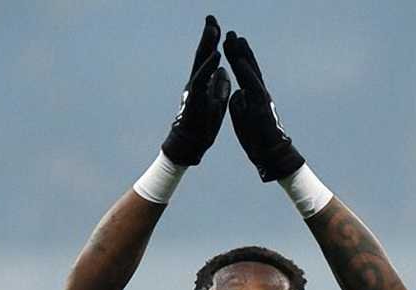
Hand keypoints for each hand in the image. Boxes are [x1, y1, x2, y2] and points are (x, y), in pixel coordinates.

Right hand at [161, 16, 230, 165]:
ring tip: (213, 28)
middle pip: (203, 55)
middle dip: (208, 36)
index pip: (209, 59)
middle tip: (211, 17)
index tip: (218, 26)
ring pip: (201, 63)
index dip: (213, 43)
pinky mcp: (195, 99)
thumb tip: (223, 71)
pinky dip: (209, 67)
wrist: (191, 145)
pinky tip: (216, 55)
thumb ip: (218, 86)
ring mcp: (195, 90)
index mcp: (204, 83)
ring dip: (208, 45)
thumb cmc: (202, 126)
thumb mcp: (217, 103)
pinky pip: (202, 79)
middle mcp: (197, 83)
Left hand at [223, 31, 305, 181]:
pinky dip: (247, 72)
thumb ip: (240, 103)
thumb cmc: (257, 139)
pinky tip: (241, 60)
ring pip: (251, 72)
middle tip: (232, 33)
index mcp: (252, 97)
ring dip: (243, 55)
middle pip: (249, 68)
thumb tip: (237, 93)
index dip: (237, 58)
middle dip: (240, 50)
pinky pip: (253, 86)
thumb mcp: (243, 118)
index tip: (229, 44)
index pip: (244, 74)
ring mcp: (261, 98)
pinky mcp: (262, 106)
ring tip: (236, 39)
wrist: (270, 155)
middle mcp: (258, 93)